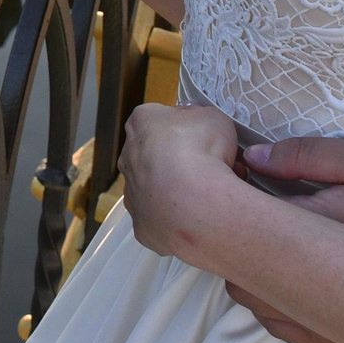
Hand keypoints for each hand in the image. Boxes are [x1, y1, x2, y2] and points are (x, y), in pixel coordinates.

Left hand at [119, 102, 251, 269]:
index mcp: (141, 122)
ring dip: (182, 191)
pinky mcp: (141, 226)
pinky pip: (162, 220)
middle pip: (158, 156)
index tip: (206, 139)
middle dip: (185, 161)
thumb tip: (195, 121)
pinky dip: (179, 219)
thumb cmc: (203, 151)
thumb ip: (201, 116)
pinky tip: (199, 218)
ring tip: (212, 197)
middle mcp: (128, 156)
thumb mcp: (214, 117)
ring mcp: (132, 193)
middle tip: (215, 170)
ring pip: (158, 190)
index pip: (160, 118)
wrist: (195, 202)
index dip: (187, 128)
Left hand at [220, 135, 343, 342]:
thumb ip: (309, 156)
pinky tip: (291, 274)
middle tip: (255, 204)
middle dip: (234, 231)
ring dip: (248, 267)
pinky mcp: (335, 339)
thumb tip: (254, 157)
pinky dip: (268, 300)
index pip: (240, 211)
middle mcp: (305, 282)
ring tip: (276, 238)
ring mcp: (319, 316)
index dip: (234, 189)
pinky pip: (275, 324)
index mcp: (309, 229)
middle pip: (235, 258)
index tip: (240, 173)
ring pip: (249, 296)